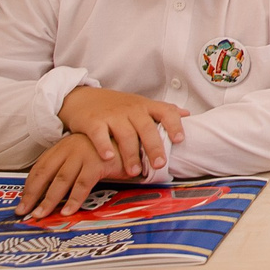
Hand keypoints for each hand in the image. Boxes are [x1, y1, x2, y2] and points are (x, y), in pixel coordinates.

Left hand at [20, 134, 116, 220]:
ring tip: (41, 214)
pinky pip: (82, 185)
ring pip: (61, 181)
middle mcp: (71, 148)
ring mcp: (84, 154)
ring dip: (49, 200)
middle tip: (24, 211)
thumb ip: (68, 166)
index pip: (40, 167)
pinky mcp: (97, 163)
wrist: (133, 141)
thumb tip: (50, 190)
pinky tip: (67, 210)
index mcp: (64, 146)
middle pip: (45, 174)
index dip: (30, 185)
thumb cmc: (108, 150)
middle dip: (33, 194)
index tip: (24, 200)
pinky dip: (74, 199)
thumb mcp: (83, 154)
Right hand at [25, 88, 188, 216]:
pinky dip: (104, 146)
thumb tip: (186, 114)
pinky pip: (100, 134)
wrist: (83, 98)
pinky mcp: (93, 121)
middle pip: (146, 128)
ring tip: (134, 171)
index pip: (165, 112)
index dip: (174, 125)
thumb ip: (162, 110)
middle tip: (159, 164)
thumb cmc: (117, 106)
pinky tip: (108, 158)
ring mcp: (112, 114)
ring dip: (130, 154)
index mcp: (146, 106)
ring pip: (125, 134)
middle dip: (154, 147)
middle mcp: (131, 109)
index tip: (180, 140)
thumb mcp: (141, 104)